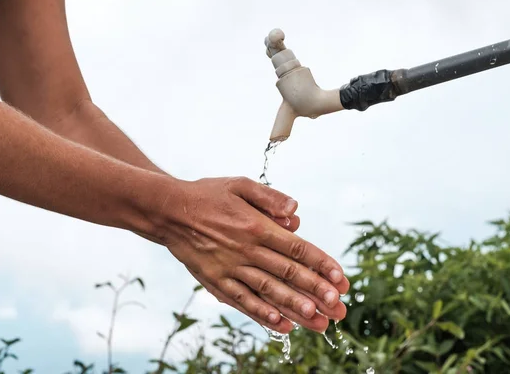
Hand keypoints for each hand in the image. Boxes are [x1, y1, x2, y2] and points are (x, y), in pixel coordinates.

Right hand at [150, 176, 348, 332]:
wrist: (169, 211)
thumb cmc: (209, 195)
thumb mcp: (240, 185)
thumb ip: (270, 198)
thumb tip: (296, 213)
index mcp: (256, 226)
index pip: (297, 248)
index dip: (321, 264)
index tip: (340, 279)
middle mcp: (246, 250)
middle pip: (288, 274)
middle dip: (316, 292)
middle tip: (338, 309)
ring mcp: (230, 268)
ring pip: (268, 292)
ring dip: (295, 308)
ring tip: (319, 323)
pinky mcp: (216, 281)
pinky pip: (241, 300)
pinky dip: (261, 314)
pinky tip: (281, 325)